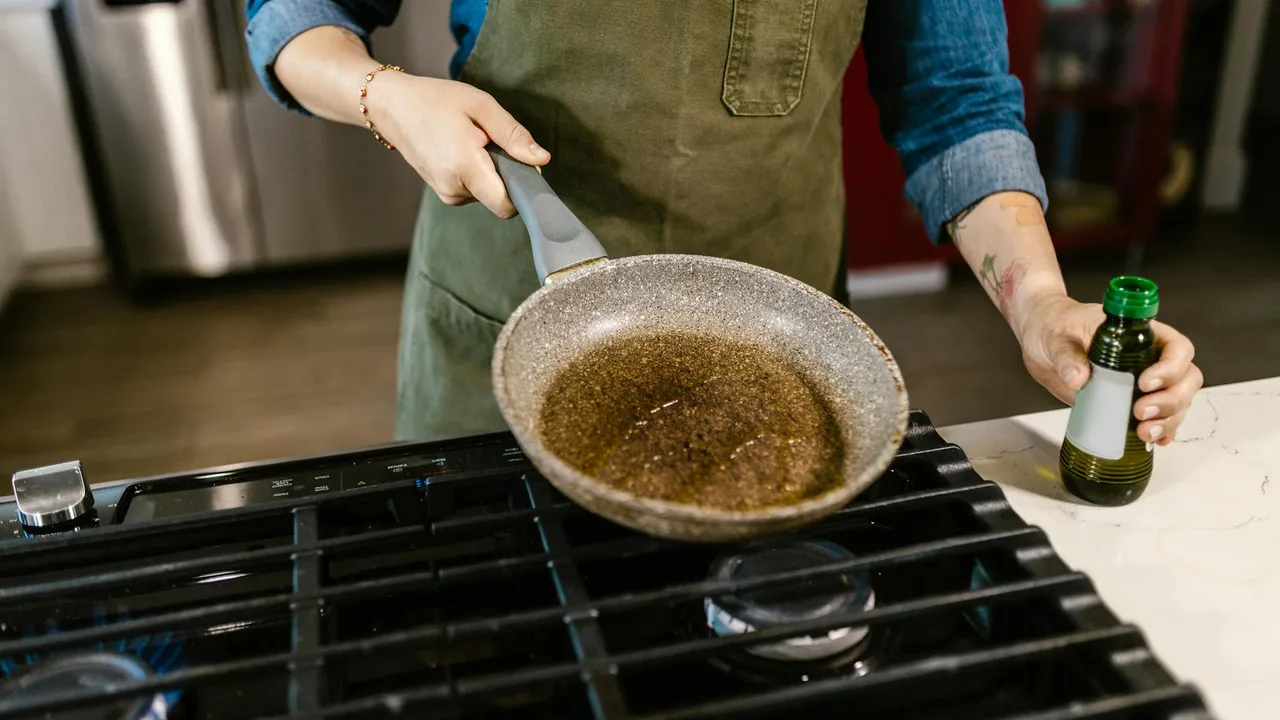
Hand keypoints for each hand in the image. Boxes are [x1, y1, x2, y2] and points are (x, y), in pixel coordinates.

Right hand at [367, 74, 548, 217]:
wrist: (392, 108)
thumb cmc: (435, 101)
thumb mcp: (480, 106)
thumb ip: (513, 135)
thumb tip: (541, 161)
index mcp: (465, 166)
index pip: (507, 205)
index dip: (523, 189)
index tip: (524, 166)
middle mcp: (454, 188)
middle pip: (501, 198)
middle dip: (507, 175)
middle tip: (490, 142)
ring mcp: (446, 194)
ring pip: (488, 194)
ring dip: (490, 172)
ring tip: (472, 142)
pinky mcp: (443, 193)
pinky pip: (474, 191)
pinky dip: (477, 174)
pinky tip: (462, 150)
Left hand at [1018, 293, 1202, 444]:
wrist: (1042, 343)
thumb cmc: (1056, 328)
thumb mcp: (1057, 338)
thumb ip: (1066, 356)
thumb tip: (1078, 378)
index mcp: (1140, 334)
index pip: (1177, 348)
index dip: (1171, 368)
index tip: (1145, 383)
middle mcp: (1151, 358)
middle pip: (1185, 379)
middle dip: (1171, 400)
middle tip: (1140, 412)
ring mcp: (1145, 382)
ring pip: (1178, 402)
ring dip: (1168, 420)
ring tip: (1143, 432)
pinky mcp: (1132, 402)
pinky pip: (1161, 417)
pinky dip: (1162, 430)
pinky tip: (1153, 439)